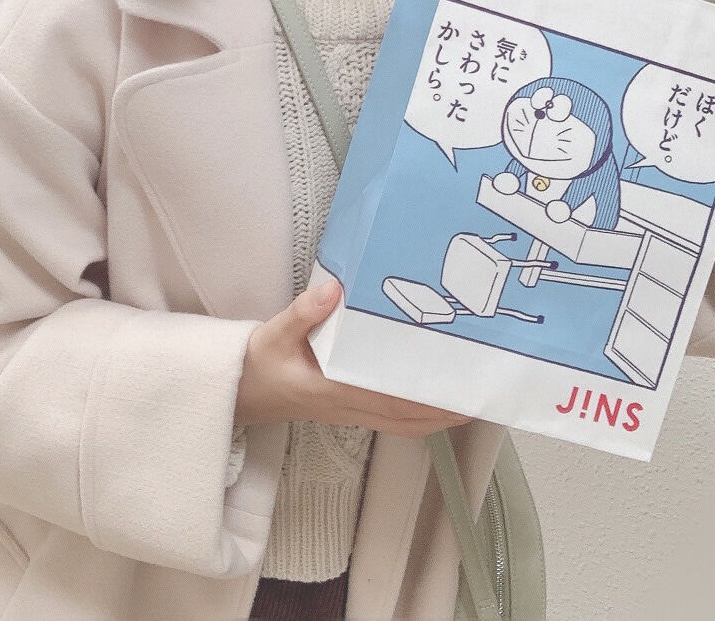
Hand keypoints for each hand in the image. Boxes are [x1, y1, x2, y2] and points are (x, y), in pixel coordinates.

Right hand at [235, 280, 472, 438]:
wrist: (237, 391)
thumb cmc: (257, 362)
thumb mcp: (274, 333)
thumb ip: (304, 312)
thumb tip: (335, 288)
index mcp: (331, 390)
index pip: (386, 400)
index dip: (423, 400)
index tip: (454, 389)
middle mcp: (345, 408)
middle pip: (404, 420)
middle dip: (441, 412)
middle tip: (477, 396)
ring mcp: (346, 413)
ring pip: (400, 425)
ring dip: (433, 418)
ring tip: (465, 402)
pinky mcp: (344, 410)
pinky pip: (388, 421)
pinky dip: (415, 417)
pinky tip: (429, 403)